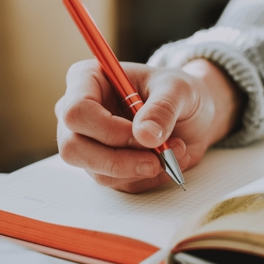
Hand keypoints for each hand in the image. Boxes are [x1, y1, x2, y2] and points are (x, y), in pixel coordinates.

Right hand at [55, 58, 243, 192]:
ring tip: (174, 150)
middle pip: (73, 148)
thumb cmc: (177, 92)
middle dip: (119, 160)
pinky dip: (147, 177)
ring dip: (140, 168)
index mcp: (88, 79)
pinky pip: (118, 183)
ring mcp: (89, 142)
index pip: (77, 111)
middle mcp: (81, 113)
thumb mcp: (178, 90)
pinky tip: (168, 159)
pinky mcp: (104, 165)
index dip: (108, 129)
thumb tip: (144, 136)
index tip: (145, 135)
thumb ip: (162, 108)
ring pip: (97, 171)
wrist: (191, 112)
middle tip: (157, 158)